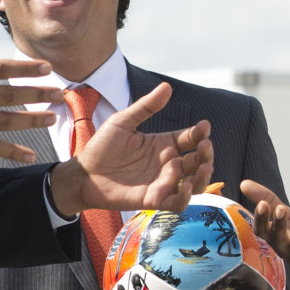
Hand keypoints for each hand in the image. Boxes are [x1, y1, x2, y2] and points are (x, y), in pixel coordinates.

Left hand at [50, 82, 212, 216]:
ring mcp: (161, 183)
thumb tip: (167, 86)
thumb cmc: (102, 147)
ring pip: (192, 184)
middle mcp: (166, 164)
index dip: (199, 133)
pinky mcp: (153, 200)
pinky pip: (176, 203)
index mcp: (162, 144)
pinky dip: (185, 197)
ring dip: (201, 176)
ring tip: (204, 166)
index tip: (205, 126)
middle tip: (205, 145)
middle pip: (196, 161)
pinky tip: (186, 186)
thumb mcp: (123, 121)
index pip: (188, 138)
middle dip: (205, 154)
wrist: (83, 173)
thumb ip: (146, 106)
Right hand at [241, 179, 289, 289]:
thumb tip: (243, 183)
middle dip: (279, 224)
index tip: (262, 204)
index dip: (261, 219)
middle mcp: (284, 249)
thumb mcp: (284, 217)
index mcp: (273, 237)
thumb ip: (266, 199)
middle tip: (281, 209)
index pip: (261, 231)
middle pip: (278, 239)